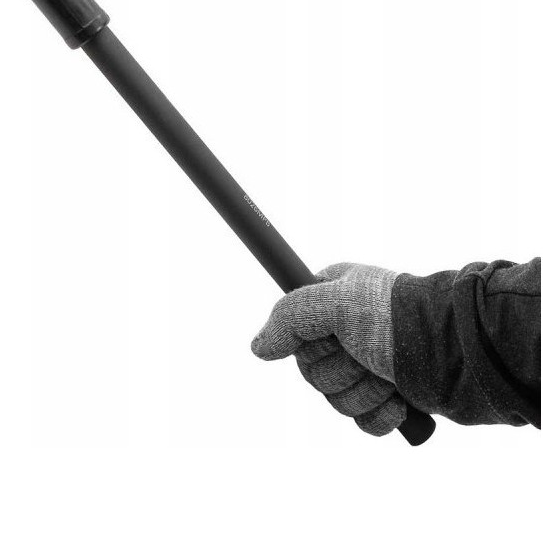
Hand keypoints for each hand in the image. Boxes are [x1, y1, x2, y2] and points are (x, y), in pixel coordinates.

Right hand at [251, 263, 406, 435]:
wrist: (460, 353)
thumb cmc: (397, 318)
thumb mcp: (335, 304)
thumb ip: (290, 318)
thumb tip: (258, 347)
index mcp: (331, 298)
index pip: (292, 329)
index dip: (308, 344)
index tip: (330, 338)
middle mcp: (346, 329)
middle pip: (312, 371)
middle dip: (341, 372)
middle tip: (365, 356)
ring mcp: (368, 363)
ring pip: (336, 399)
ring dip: (363, 394)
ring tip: (389, 379)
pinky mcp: (389, 395)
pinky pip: (363, 420)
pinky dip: (381, 415)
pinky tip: (400, 400)